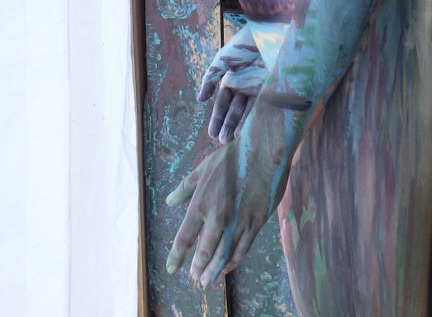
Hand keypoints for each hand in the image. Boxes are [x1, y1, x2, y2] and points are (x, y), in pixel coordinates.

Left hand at [165, 111, 289, 285]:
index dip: (177, 257)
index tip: (172, 269)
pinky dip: (233, 261)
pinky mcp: (255, 222)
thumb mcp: (202, 169)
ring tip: (207, 280)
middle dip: (198, 268)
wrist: (262, 150)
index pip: (185, 238)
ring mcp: (238, 221)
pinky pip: (242, 248)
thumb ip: (184, 188)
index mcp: (201, 203)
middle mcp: (217, 217)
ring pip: (223, 255)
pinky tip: (227, 267)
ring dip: (214, 270)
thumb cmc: (231, 157)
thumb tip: (169, 202)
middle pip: (205, 252)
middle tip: (195, 279)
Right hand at [198, 25, 267, 141]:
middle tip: (222, 141)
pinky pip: (263, 107)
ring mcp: (258, 89)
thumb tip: (200, 100)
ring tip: (233, 139)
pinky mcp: (272, 89)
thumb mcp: (223, 59)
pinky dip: (255, 118)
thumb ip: (211, 78)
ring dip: (240, 125)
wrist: (270, 32)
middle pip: (234, 110)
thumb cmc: (244, 43)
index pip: (222, 103)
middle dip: (227, 126)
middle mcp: (245, 87)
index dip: (217, 118)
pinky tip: (249, 129)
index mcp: (232, 80)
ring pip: (247, 111)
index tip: (211, 134)